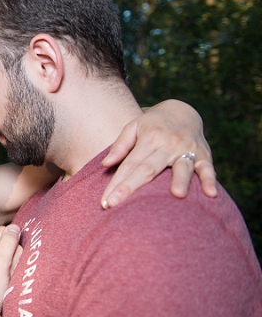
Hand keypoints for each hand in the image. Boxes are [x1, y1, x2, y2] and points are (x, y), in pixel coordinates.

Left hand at [101, 99, 217, 208]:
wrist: (182, 110)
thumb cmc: (152, 124)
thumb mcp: (134, 126)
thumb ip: (120, 145)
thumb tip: (105, 164)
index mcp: (148, 139)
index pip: (130, 165)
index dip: (117, 183)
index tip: (105, 202)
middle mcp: (167, 145)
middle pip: (148, 169)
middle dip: (131, 188)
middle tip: (116, 205)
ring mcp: (187, 150)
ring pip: (182, 168)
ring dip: (181, 181)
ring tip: (177, 195)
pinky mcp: (204, 155)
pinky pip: (208, 168)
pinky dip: (210, 180)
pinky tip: (211, 194)